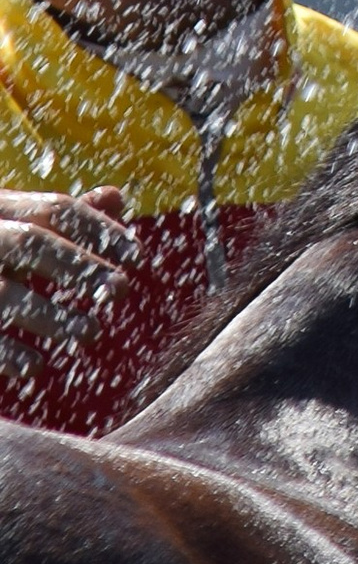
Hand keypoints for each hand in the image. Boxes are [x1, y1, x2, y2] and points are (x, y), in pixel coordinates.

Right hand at [0, 189, 134, 414]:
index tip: (138, 256)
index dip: (99, 230)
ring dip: (51, 316)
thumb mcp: (12, 223)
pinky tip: (35, 366)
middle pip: (30, 244)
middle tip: (120, 290)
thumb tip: (116, 196)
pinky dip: (7, 353)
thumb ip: (59, 217)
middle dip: (79, 267)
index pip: (55, 209)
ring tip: (89, 333)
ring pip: (5, 294)